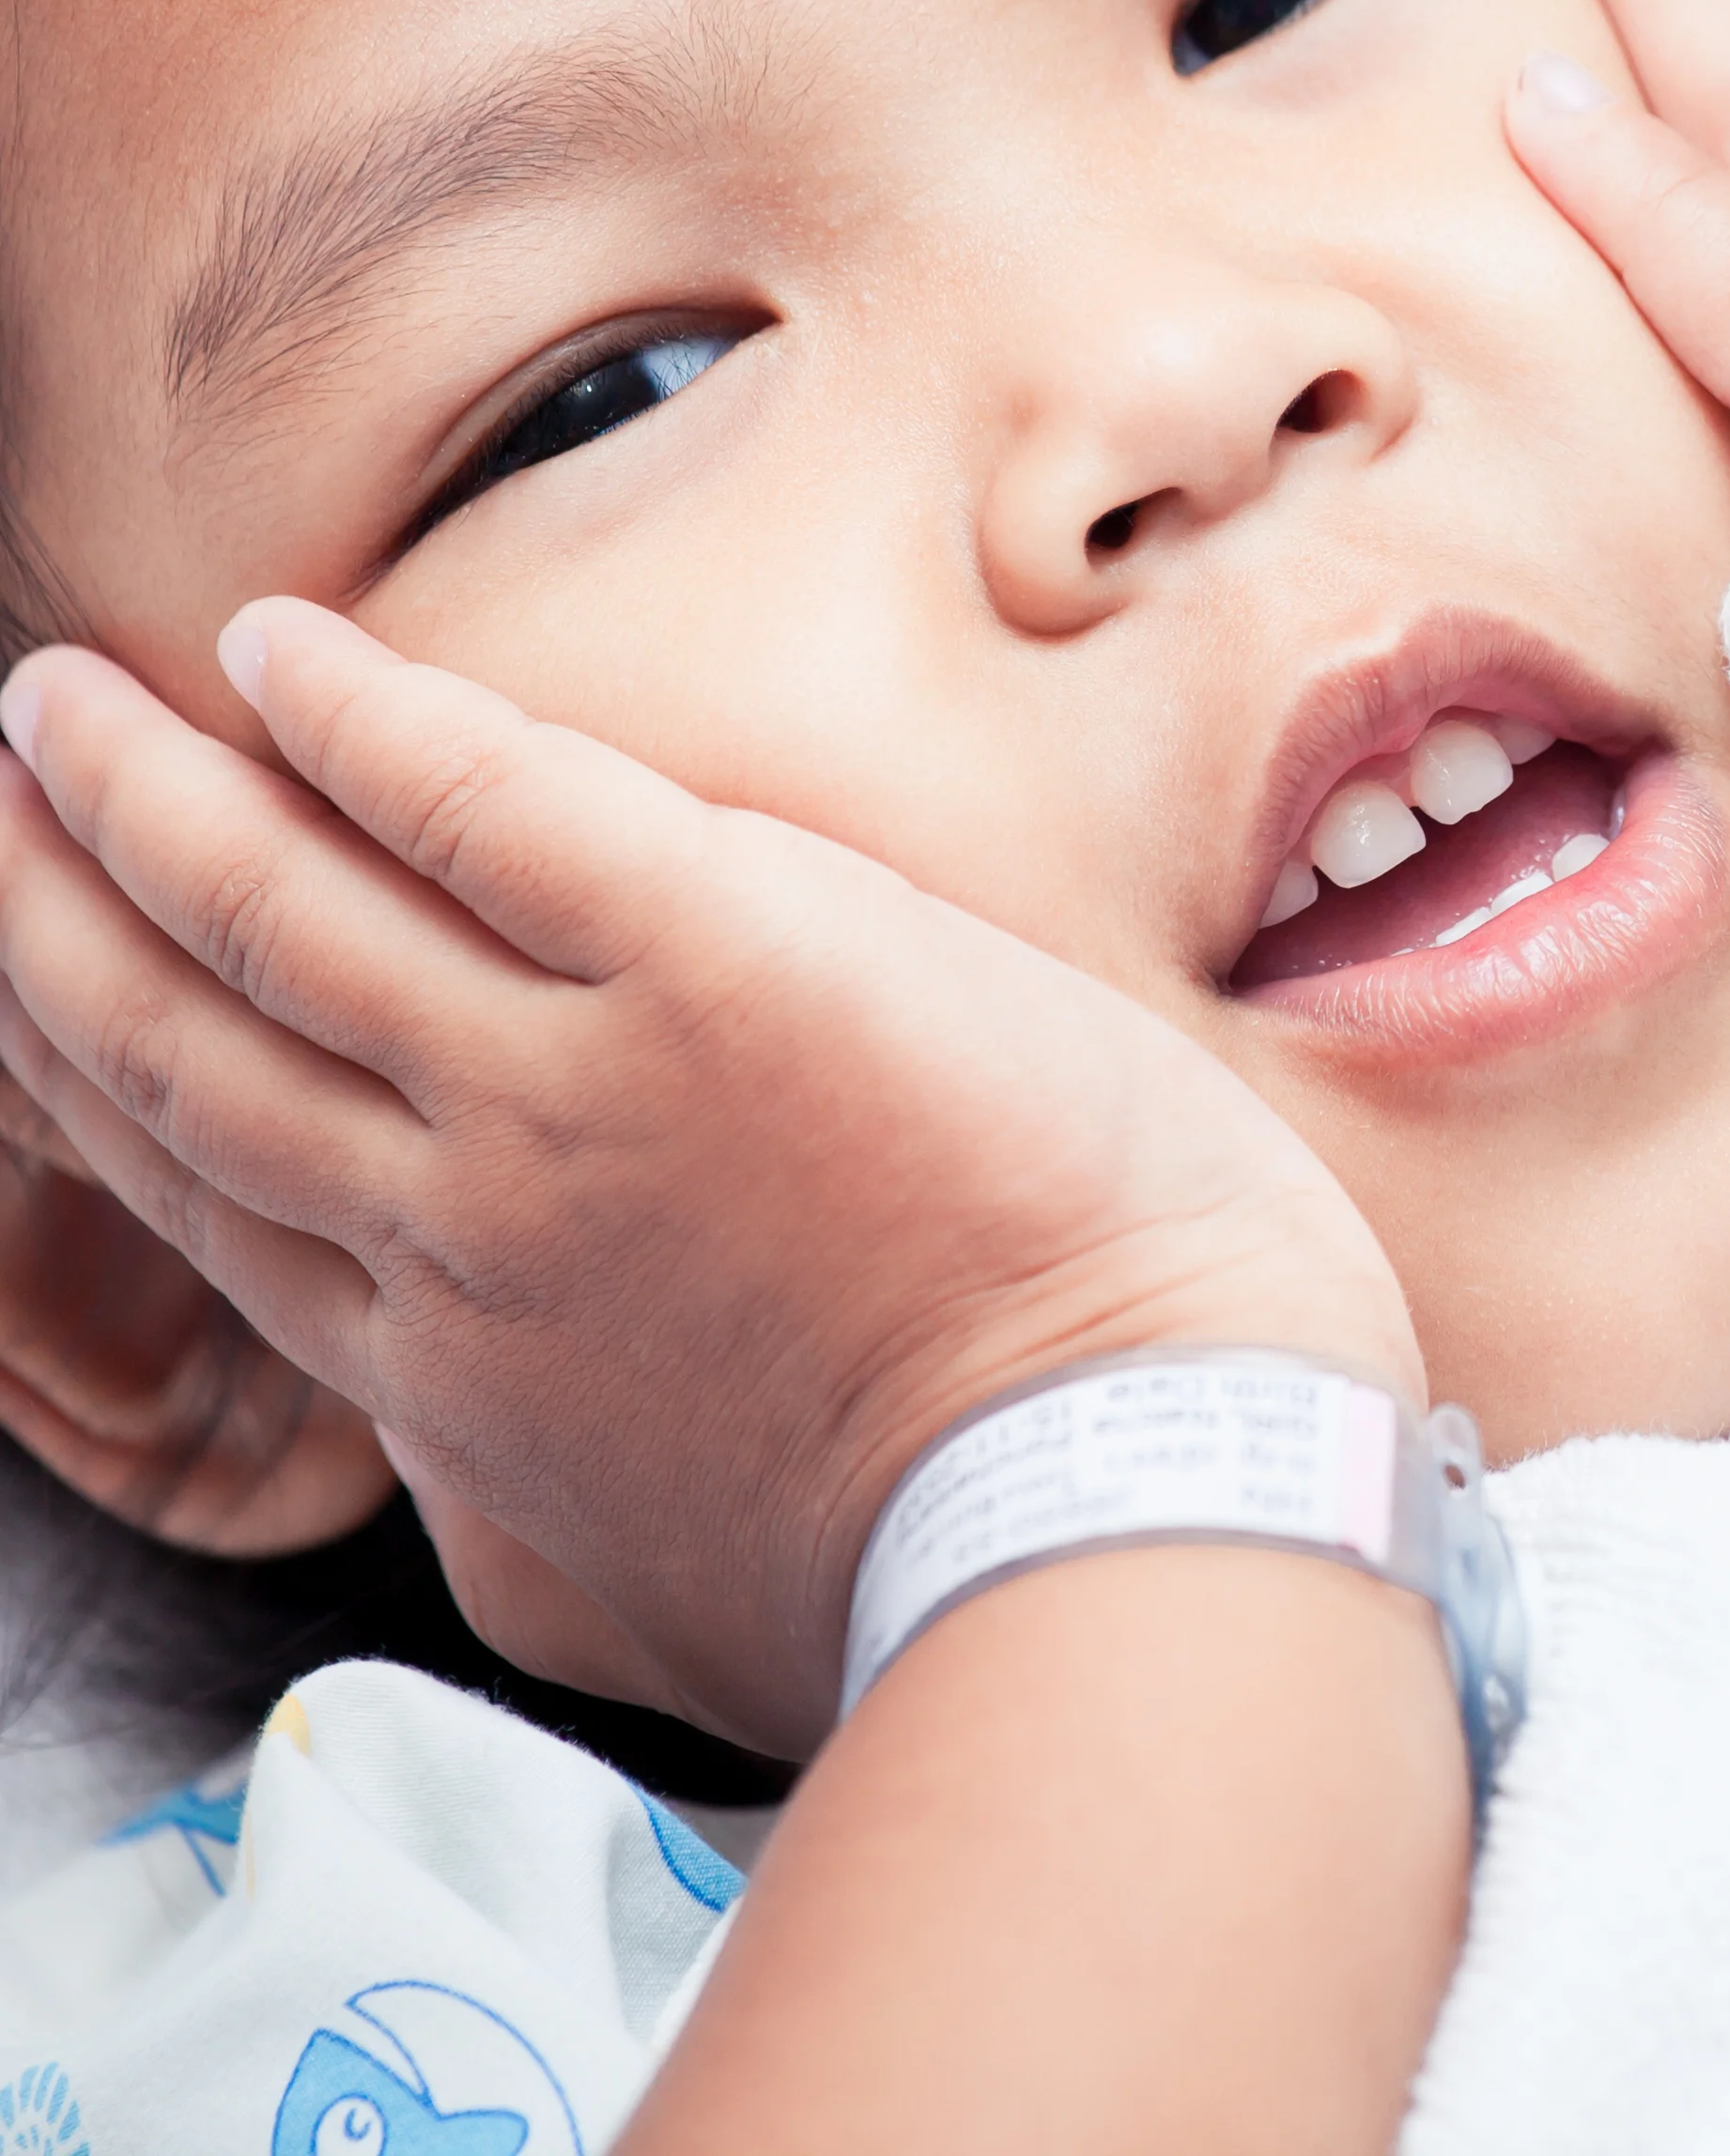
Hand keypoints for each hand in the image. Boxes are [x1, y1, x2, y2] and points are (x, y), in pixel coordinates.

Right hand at [0, 603, 1417, 1756]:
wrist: (1115, 1500)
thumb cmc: (946, 1559)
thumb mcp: (670, 1587)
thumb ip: (555, 1517)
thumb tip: (494, 1485)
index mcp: (468, 1370)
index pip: (233, 1196)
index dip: (110, 1090)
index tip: (46, 1012)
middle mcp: (469, 1223)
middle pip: (198, 1054)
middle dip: (64, 927)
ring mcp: (576, 1085)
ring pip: (291, 918)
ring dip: (150, 802)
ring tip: (48, 705)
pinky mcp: (721, 957)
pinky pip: (484, 808)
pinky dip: (363, 723)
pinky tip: (270, 650)